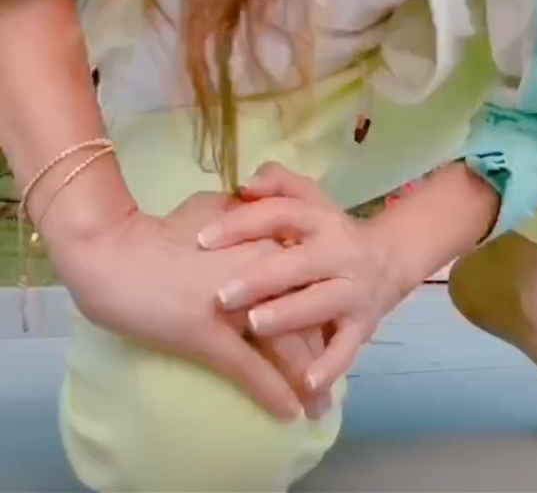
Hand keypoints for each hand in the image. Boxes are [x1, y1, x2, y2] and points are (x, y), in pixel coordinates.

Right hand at [52, 191, 327, 420]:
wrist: (114, 252)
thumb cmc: (160, 232)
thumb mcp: (213, 211)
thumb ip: (247, 217)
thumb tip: (262, 220)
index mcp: (263, 237)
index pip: (308, 275)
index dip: (322, 305)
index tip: (334, 325)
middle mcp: (261, 270)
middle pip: (308, 313)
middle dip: (324, 347)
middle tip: (334, 372)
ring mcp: (237, 305)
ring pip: (287, 346)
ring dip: (306, 380)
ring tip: (319, 403)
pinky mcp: (210, 335)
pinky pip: (251, 370)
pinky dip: (273, 393)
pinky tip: (289, 413)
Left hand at [198, 164, 395, 393]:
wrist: (389, 260)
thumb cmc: (328, 233)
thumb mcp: (308, 200)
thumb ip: (277, 183)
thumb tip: (246, 183)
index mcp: (321, 219)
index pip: (280, 215)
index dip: (242, 224)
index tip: (201, 239)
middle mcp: (339, 252)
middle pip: (298, 263)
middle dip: (260, 278)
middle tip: (222, 294)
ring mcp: (353, 290)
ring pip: (320, 303)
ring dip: (289, 315)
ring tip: (254, 325)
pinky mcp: (362, 325)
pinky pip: (346, 347)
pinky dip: (330, 365)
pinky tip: (306, 382)